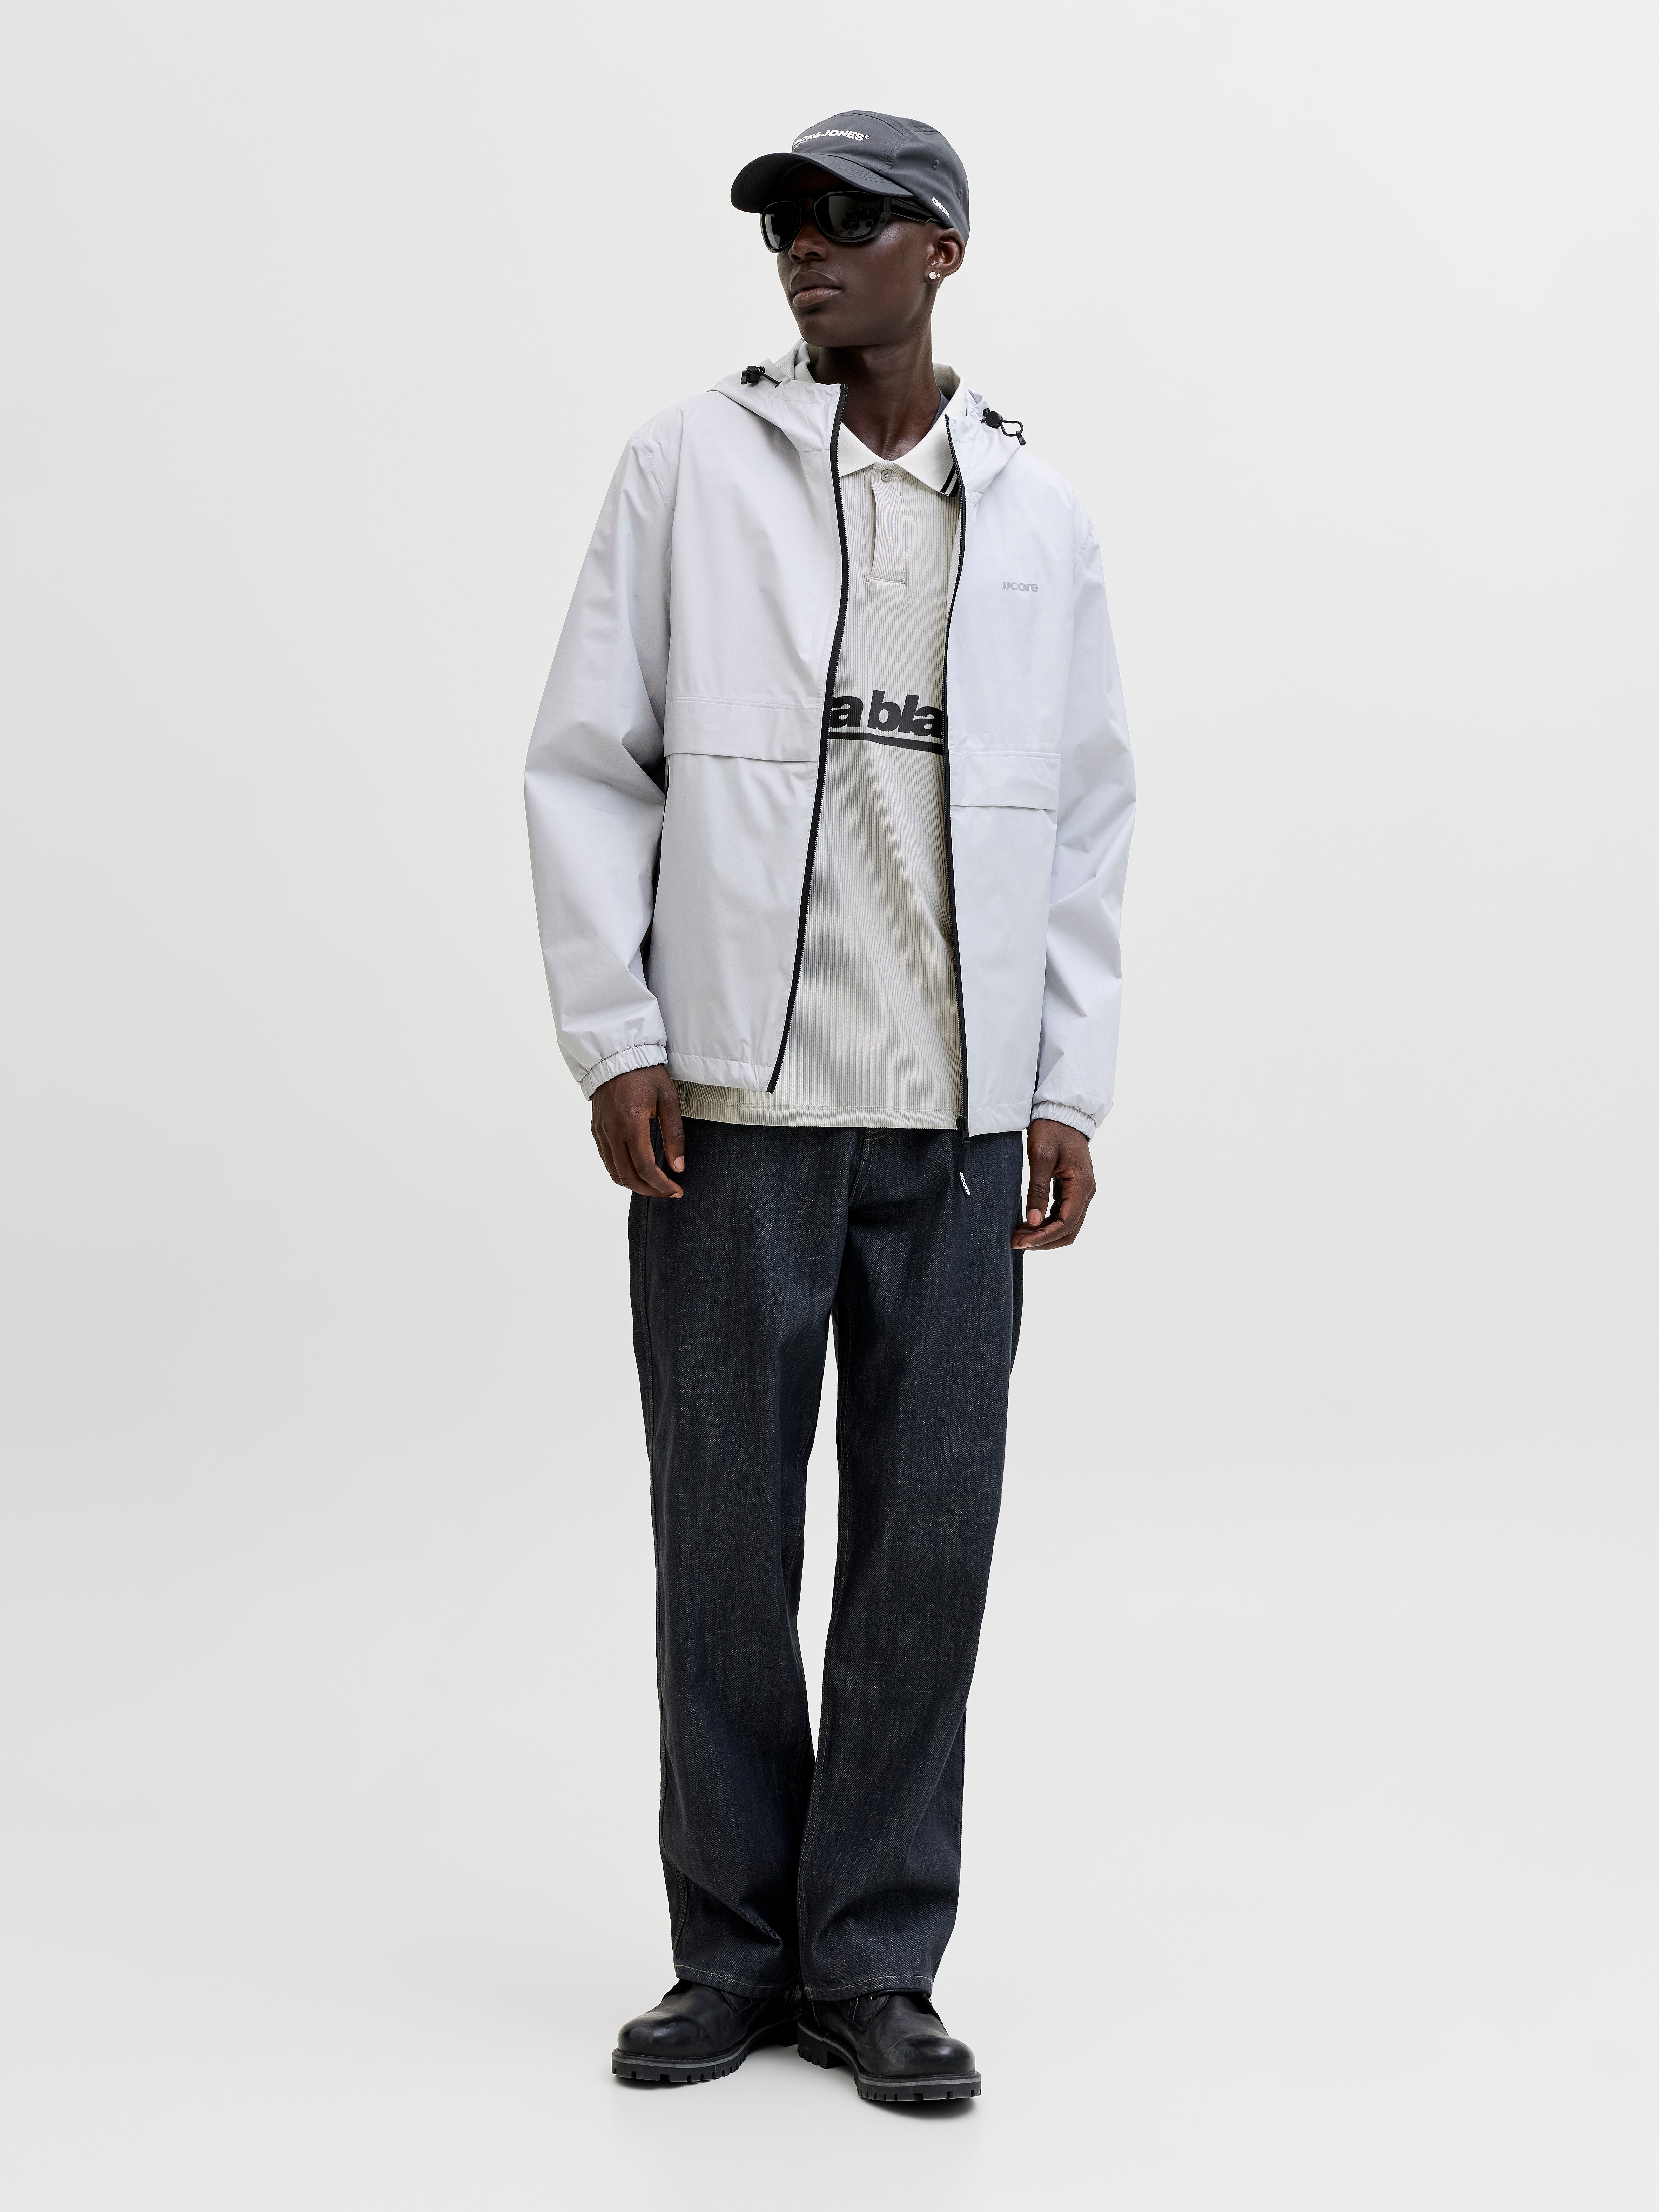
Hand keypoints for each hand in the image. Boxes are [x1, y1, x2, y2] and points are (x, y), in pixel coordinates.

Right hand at [590, 1066, 685, 1197]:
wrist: (617, 1056)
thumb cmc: (646, 1074)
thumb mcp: (668, 1100)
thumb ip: (674, 1136)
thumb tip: (678, 1167)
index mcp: (631, 1123)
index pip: (645, 1168)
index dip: (661, 1185)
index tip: (676, 1191)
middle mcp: (612, 1131)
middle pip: (628, 1176)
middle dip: (649, 1190)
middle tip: (667, 1192)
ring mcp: (601, 1132)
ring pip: (614, 1172)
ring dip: (634, 1185)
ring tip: (653, 1185)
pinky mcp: (596, 1129)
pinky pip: (607, 1160)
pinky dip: (621, 1172)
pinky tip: (636, 1171)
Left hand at [1012, 1118, 1095, 1250]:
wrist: (1061, 1114)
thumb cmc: (1051, 1131)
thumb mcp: (1041, 1157)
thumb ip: (1038, 1190)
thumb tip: (1032, 1221)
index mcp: (1082, 1185)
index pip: (1067, 1224)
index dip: (1044, 1237)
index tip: (1022, 1242)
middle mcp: (1086, 1192)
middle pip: (1069, 1230)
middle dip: (1043, 1240)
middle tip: (1016, 1242)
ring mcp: (1080, 1191)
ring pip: (1066, 1225)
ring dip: (1043, 1233)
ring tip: (1018, 1235)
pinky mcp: (1072, 1189)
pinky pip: (1062, 1214)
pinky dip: (1046, 1223)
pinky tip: (1027, 1223)